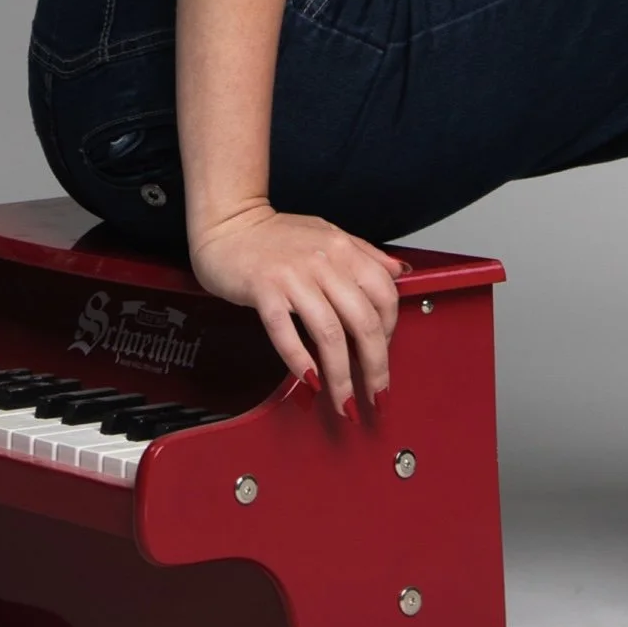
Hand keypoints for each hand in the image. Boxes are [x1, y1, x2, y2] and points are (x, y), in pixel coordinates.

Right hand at [190, 202, 406, 416]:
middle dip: (375, 366)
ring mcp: (293, 276)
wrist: (228, 224)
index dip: (390, 332)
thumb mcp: (328, 234)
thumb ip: (364, 254)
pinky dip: (300, 360)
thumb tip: (399, 273)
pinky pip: (285, 331)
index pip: (385, 295)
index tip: (383, 357)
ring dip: (341, 376)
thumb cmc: (276, 235)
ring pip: (329, 333)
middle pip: (363, 321)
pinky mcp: (263, 289)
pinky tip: (310, 382)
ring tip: (345, 403)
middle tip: (376, 396)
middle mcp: (323, 261)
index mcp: (343, 249)